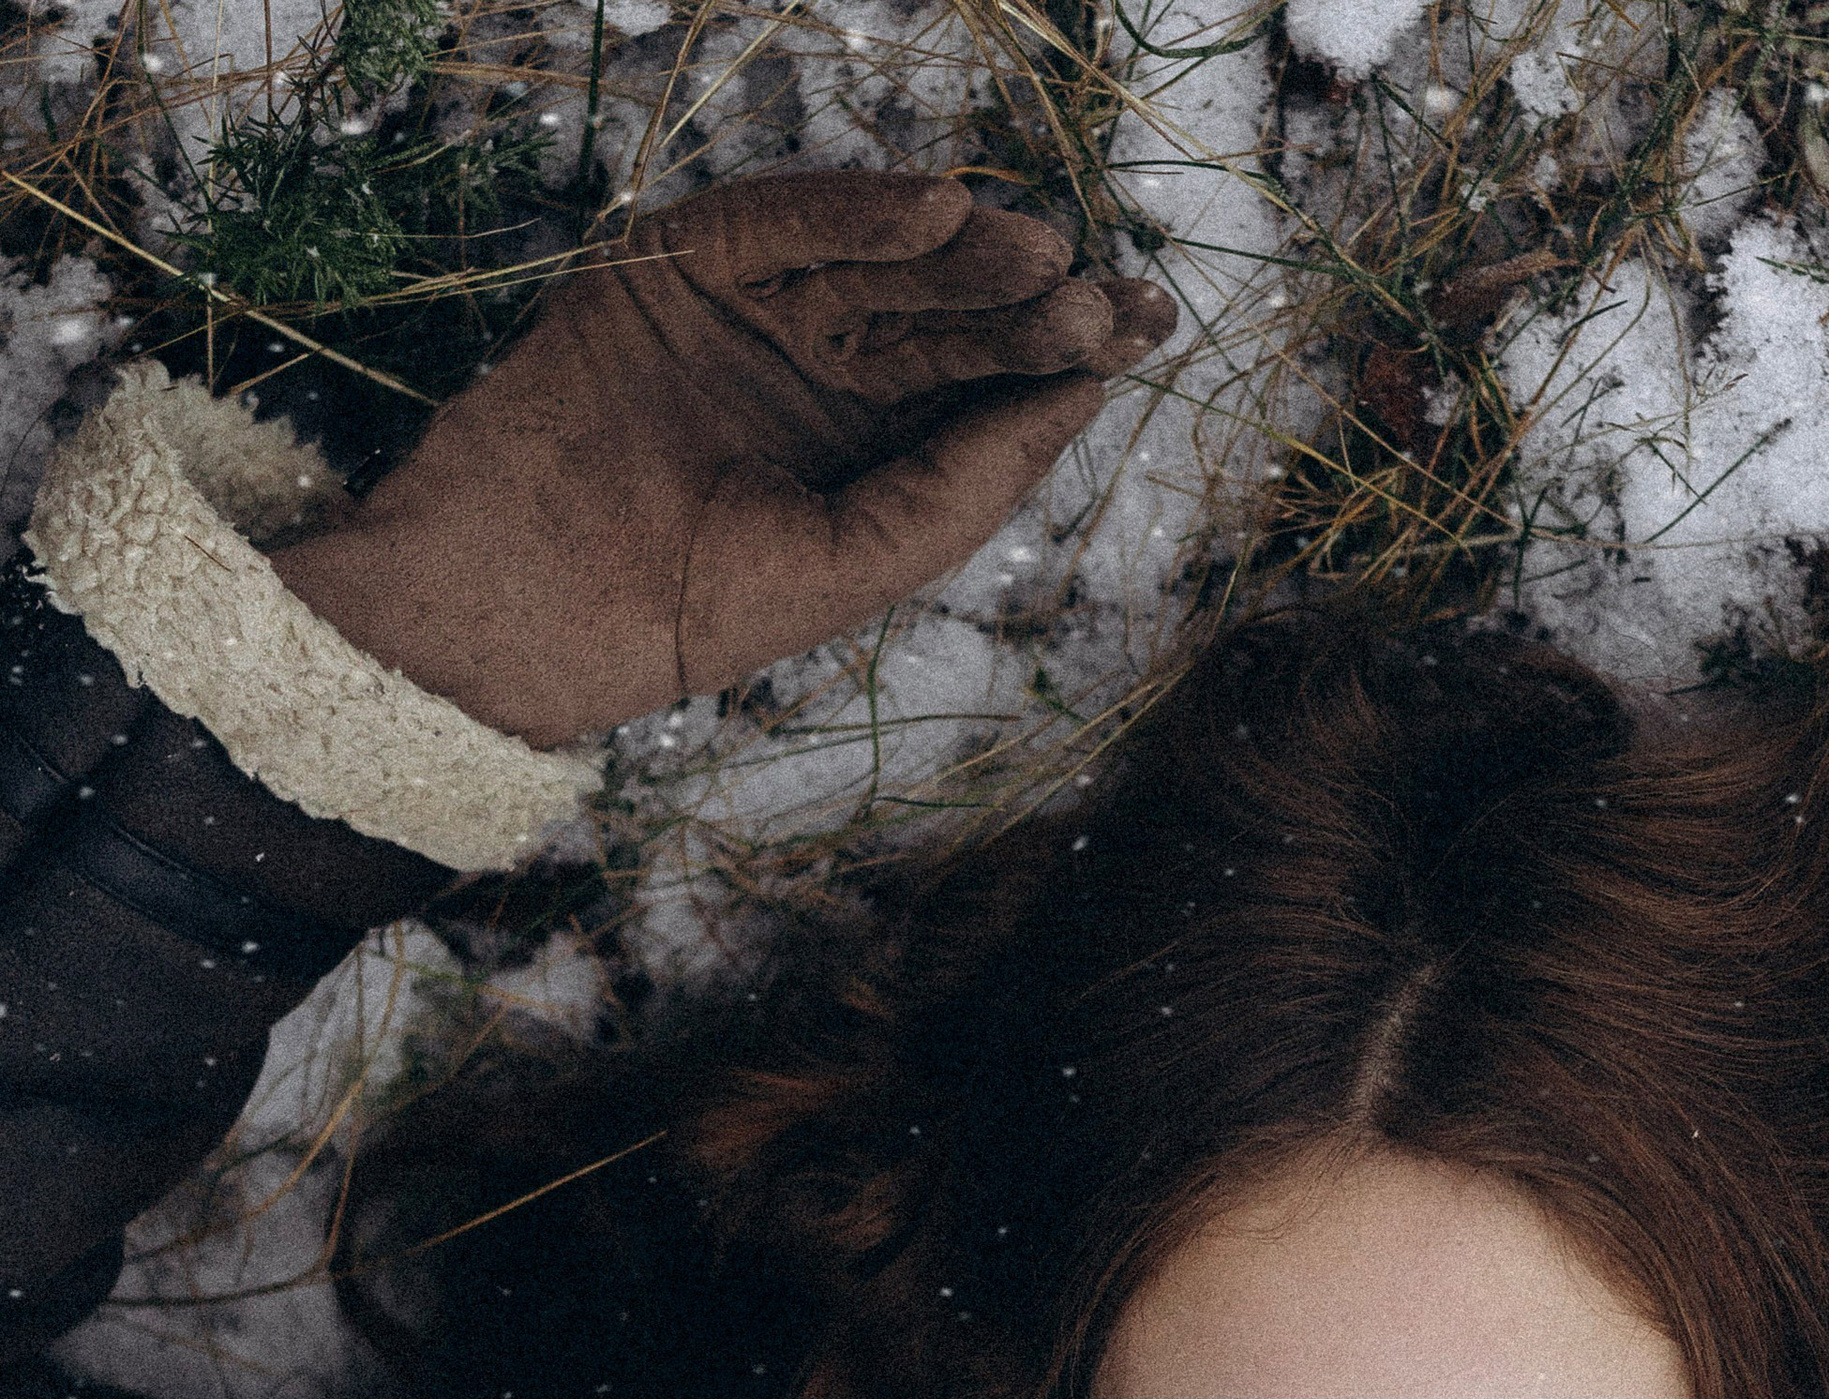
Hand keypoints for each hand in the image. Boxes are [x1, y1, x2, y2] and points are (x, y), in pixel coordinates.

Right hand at [271, 172, 1174, 746]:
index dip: (1062, 355)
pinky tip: (939, 210)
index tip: (1146, 329)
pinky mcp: (685, 262)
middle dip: (1029, 301)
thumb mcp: (860, 559)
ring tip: (1041, 255)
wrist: (532, 599)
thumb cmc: (688, 606)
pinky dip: (859, 210)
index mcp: (865, 447)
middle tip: (1108, 295)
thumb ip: (966, 484)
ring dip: (962, 253)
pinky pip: (786, 221)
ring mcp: (754, 308)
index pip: (983, 382)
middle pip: (947, 314)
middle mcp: (818, 368)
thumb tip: (1082, 400)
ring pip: (880, 263)